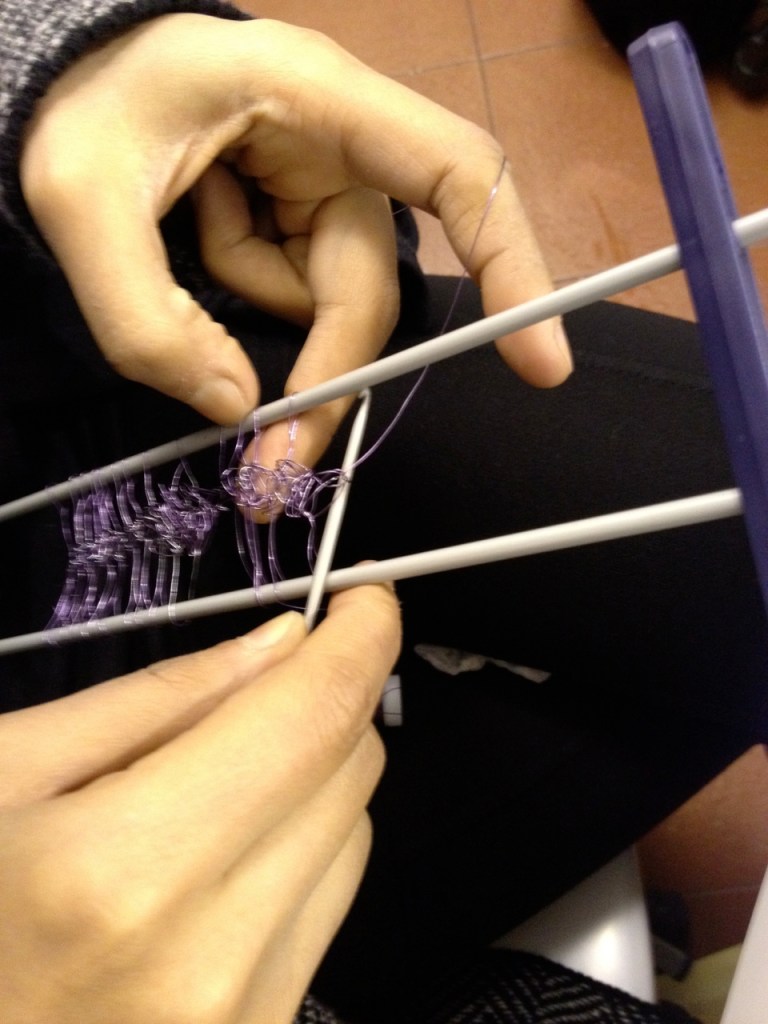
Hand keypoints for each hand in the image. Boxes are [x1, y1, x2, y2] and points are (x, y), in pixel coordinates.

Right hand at [0, 583, 399, 1022]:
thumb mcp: (11, 768)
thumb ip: (158, 698)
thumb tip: (283, 643)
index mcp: (126, 868)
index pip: (310, 718)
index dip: (361, 638)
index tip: (366, 597)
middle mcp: (210, 955)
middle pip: (351, 770)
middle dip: (327, 697)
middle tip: (265, 681)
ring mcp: (249, 1011)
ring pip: (356, 832)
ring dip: (313, 775)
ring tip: (213, 783)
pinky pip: (331, 901)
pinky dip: (303, 847)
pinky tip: (222, 854)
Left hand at [20, 14, 570, 465]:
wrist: (62, 77)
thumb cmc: (75, 100)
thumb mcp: (80, 200)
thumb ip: (145, 319)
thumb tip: (237, 410)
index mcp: (319, 99)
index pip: (457, 175)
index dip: (512, 264)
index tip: (540, 366)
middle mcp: (341, 145)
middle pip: (366, 292)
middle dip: (319, 383)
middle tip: (267, 476)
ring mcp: (319, 188)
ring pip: (319, 305)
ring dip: (249, 316)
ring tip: (175, 241)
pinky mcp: (295, 222)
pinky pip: (286, 296)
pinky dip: (238, 301)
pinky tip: (190, 236)